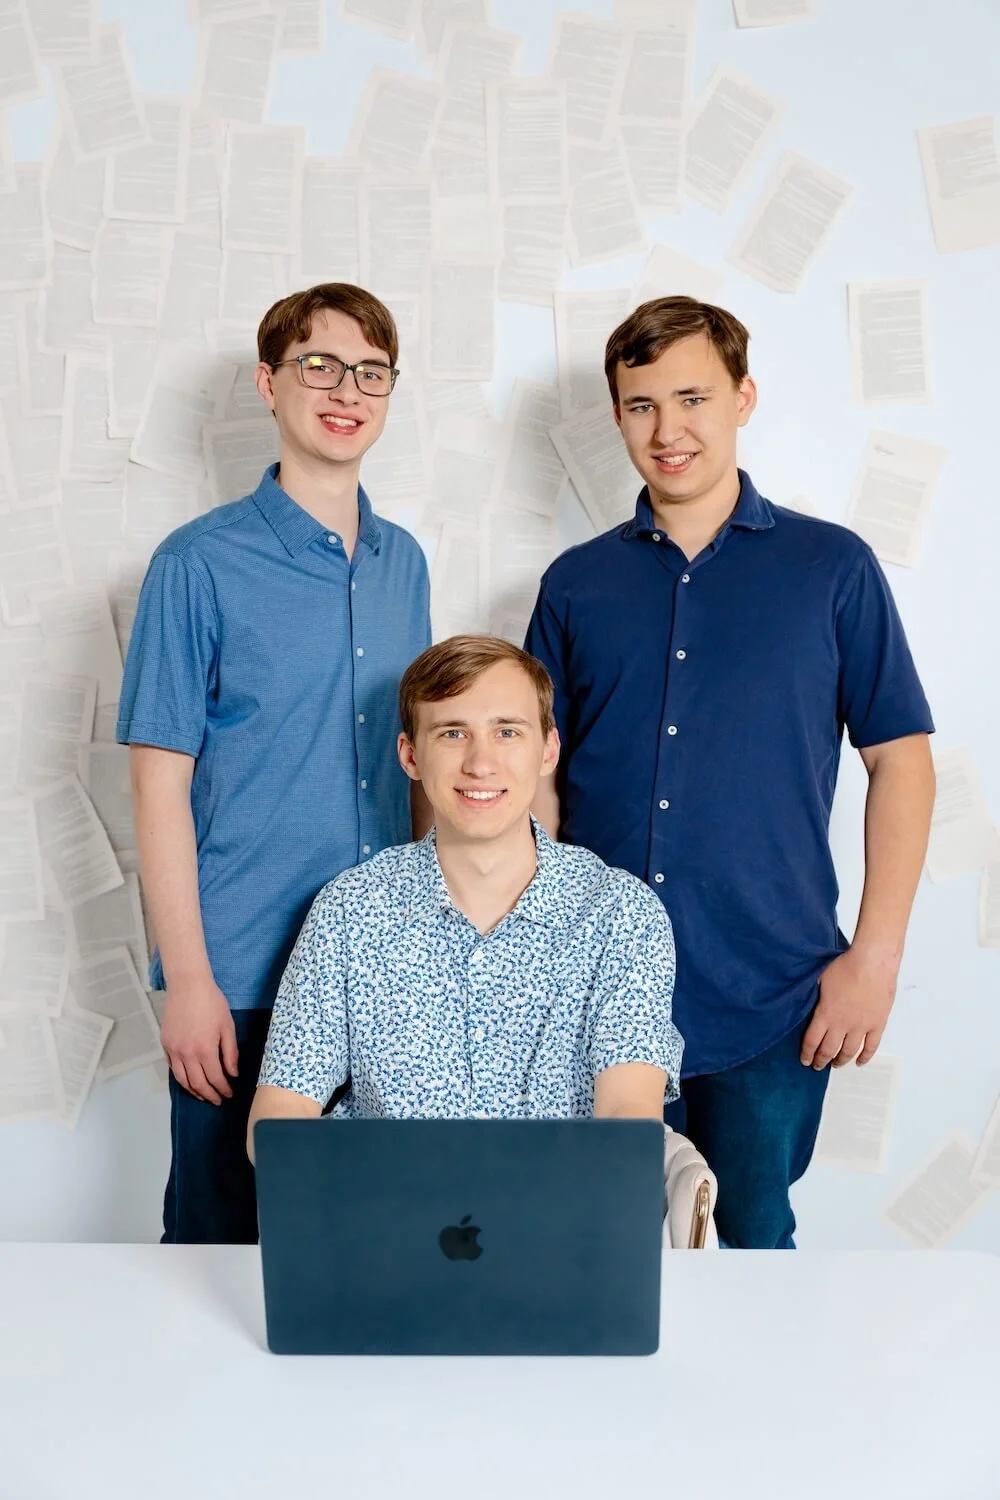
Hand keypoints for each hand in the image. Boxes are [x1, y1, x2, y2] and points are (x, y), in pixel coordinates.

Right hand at [161, 977, 238, 1104]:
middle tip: (218, 1100)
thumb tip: (233, 1074)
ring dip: (193, 1091)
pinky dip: (181, 1077)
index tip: (229, 1094)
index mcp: (205, 1050)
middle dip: (209, 1095)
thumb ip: (230, 1053)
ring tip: (203, 1096)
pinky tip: (189, 1079)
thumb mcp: (227, 1026)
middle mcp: (186, 1054)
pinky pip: (172, 1067)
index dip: (223, 1089)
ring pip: (182, 1079)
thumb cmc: (212, 1002)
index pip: (215, 1078)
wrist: (188, 985)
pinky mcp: (165, 1043)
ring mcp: (173, 1050)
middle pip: (197, 1084)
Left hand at [800, 946, 898, 1070]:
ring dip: (841, 1060)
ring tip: (836, 1065)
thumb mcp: (820, 979)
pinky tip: (860, 1062)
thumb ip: (813, 995)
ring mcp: (861, 1026)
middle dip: (821, 1060)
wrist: (872, 962)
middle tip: (818, 1066)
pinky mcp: (877, 1024)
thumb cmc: (845, 966)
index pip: (812, 1041)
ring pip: (849, 1051)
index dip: (807, 1053)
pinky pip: (871, 1046)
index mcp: (825, 1014)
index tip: (805, 1060)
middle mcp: (842, 1024)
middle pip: (829, 1050)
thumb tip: (804, 1000)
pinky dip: (865, 1056)